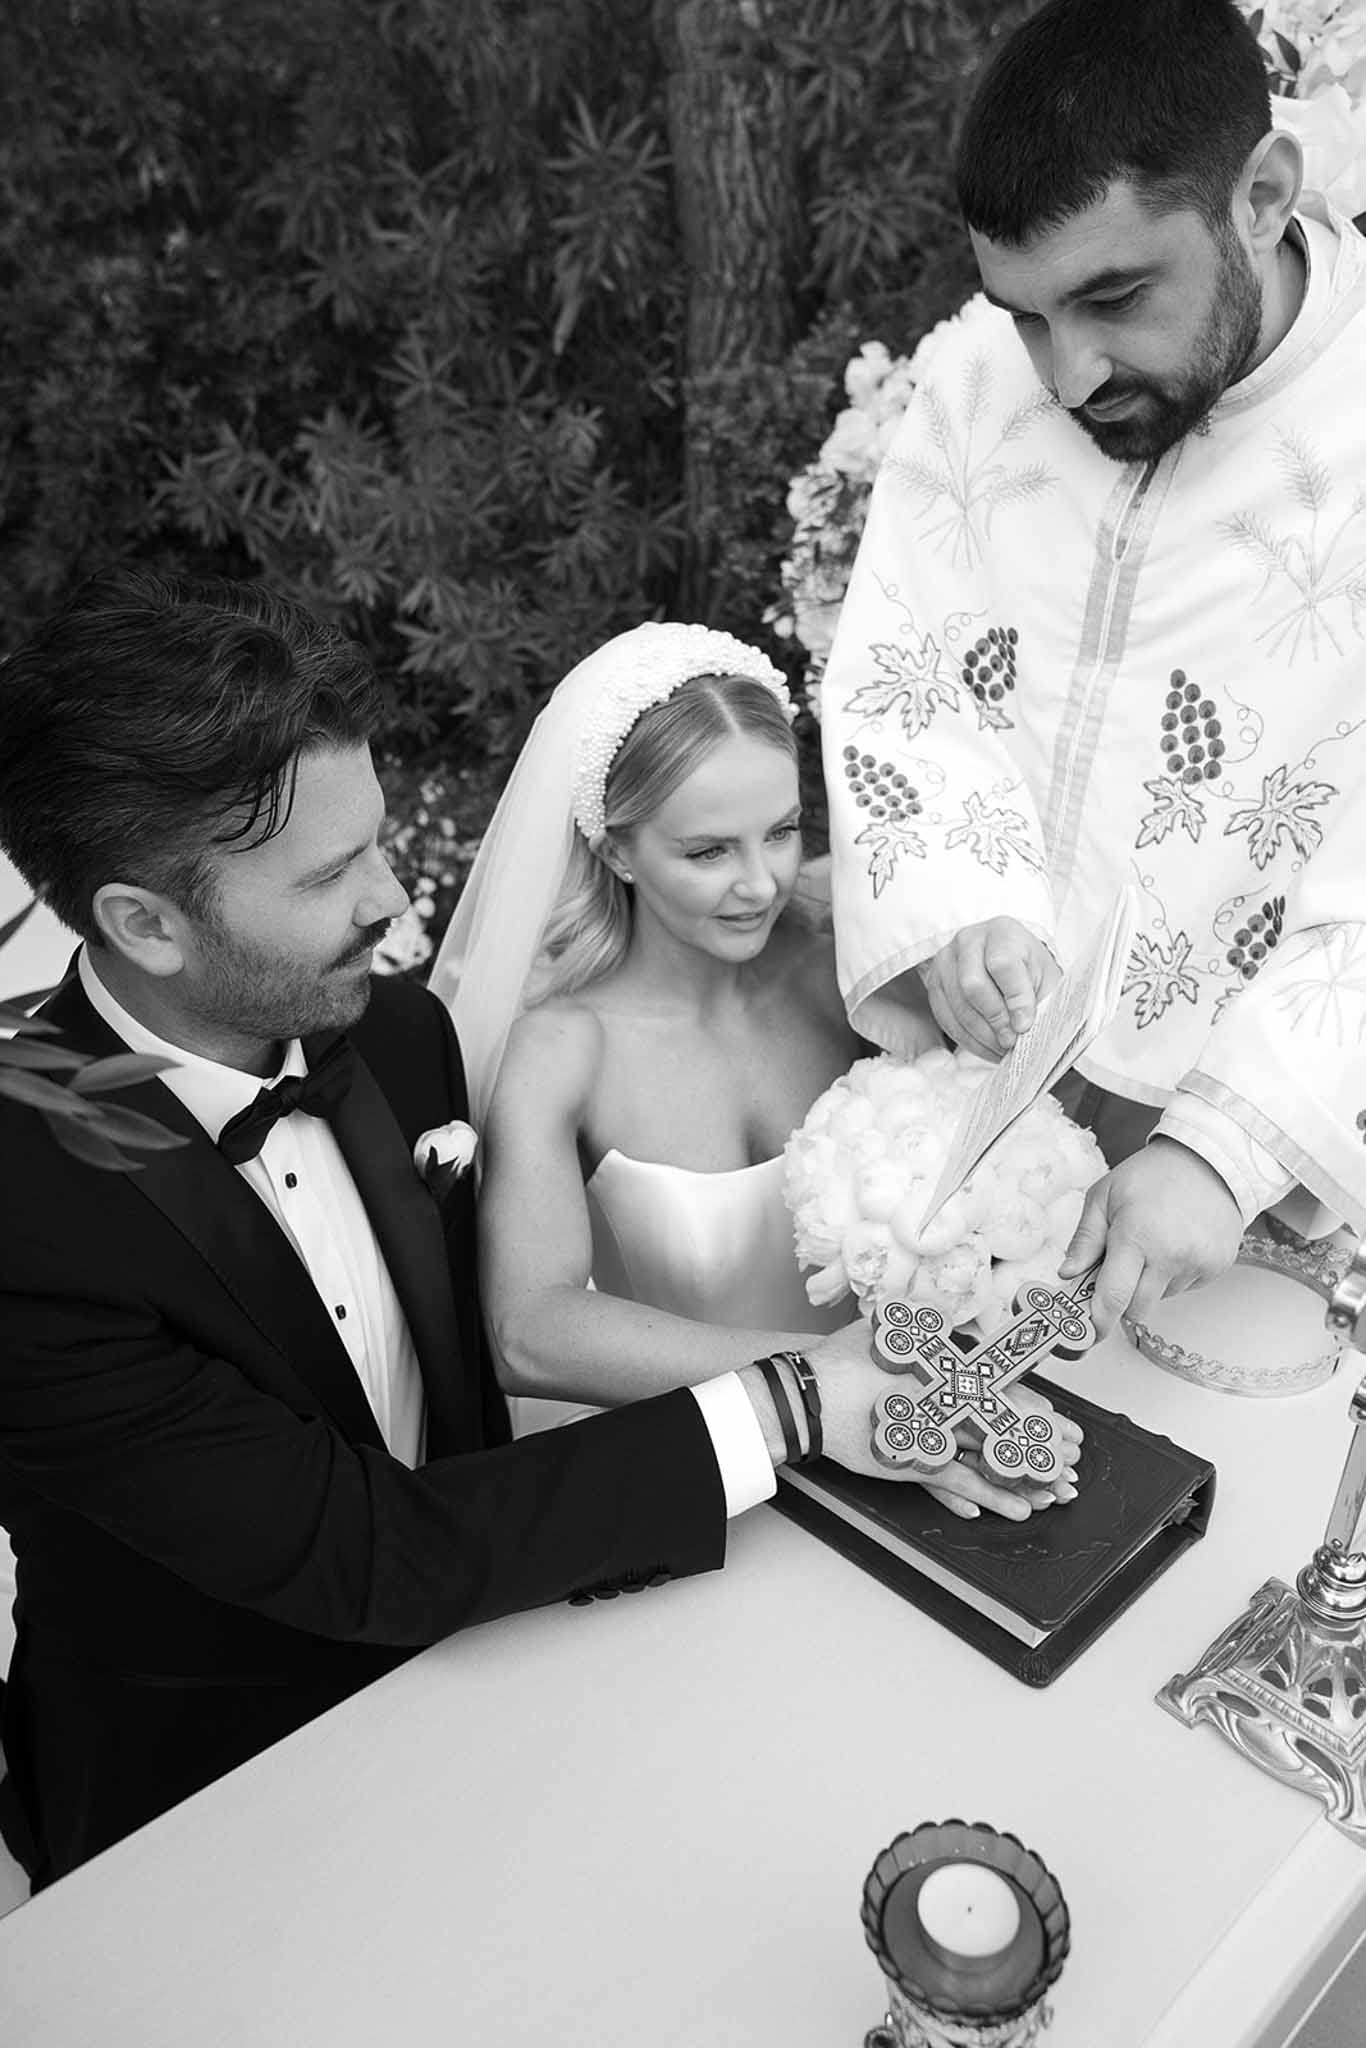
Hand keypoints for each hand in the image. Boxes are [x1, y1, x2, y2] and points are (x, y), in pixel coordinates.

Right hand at [804, 1322, 1082, 1520]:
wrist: (807, 1393)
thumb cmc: (844, 1359)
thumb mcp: (890, 1329)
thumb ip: (923, 1326)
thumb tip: (947, 1319)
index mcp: (946, 1371)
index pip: (1005, 1392)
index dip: (1038, 1411)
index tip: (1065, 1424)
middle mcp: (946, 1403)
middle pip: (1008, 1426)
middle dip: (1045, 1444)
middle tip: (1076, 1460)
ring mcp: (933, 1434)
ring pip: (993, 1457)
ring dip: (1029, 1475)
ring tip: (1060, 1491)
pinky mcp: (914, 1461)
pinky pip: (963, 1483)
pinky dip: (991, 1496)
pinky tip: (1017, 1510)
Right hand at [920, 918, 1059, 1058]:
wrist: (1007, 961)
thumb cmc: (1029, 969)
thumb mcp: (1046, 978)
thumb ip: (1042, 1001)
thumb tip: (1027, 1031)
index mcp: (1002, 932)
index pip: (1003, 964)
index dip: (1015, 999)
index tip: (1025, 1025)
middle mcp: (969, 940)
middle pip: (973, 985)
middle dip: (995, 1020)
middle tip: (1011, 1041)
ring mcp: (946, 960)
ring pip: (957, 1005)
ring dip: (981, 1035)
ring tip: (1002, 1048)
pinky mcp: (934, 983)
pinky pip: (946, 1017)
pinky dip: (967, 1039)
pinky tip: (987, 1047)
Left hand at [1058, 1137, 1243, 1338]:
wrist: (1210, 1160)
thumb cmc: (1152, 1174)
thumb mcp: (1104, 1196)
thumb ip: (1085, 1239)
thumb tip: (1067, 1274)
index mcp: (1136, 1236)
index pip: (1113, 1297)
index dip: (1097, 1322)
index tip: (1086, 1333)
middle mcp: (1171, 1255)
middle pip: (1137, 1309)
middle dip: (1121, 1301)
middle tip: (1116, 1273)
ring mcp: (1198, 1263)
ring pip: (1161, 1298)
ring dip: (1148, 1285)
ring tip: (1151, 1245)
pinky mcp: (1217, 1266)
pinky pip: (1185, 1288)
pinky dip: (1173, 1276)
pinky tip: (1174, 1245)